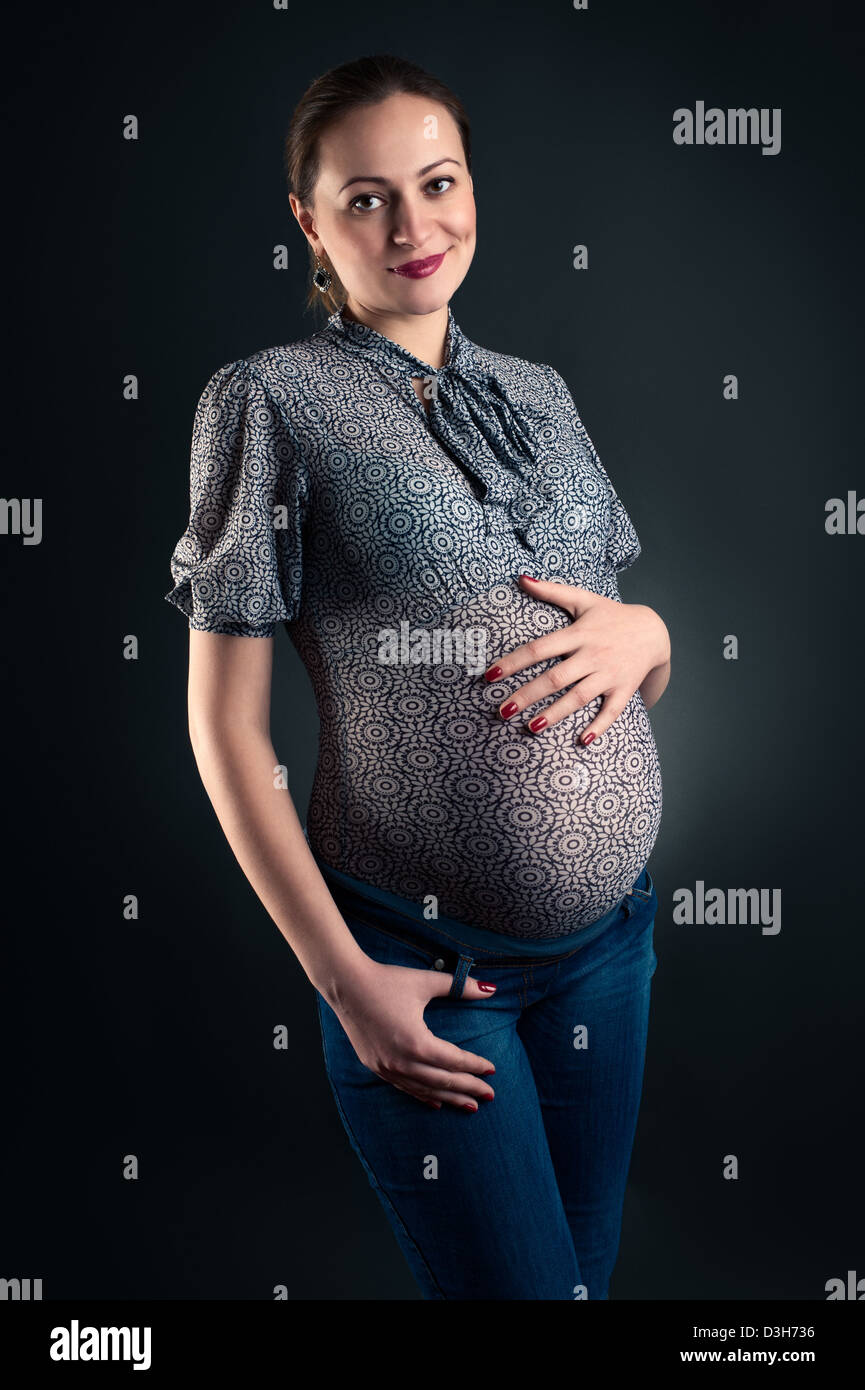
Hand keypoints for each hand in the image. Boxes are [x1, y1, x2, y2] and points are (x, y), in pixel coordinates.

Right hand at [331, 955, 497, 1112]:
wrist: (345, 984)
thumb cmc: (386, 980)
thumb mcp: (425, 982)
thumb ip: (460, 987)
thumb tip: (492, 988)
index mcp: (416, 1042)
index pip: (454, 1060)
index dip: (475, 1066)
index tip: (492, 1071)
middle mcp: (402, 1061)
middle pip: (443, 1081)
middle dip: (468, 1089)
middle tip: (489, 1096)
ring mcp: (387, 1067)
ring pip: (425, 1090)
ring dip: (449, 1098)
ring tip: (469, 1105)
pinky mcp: (375, 1067)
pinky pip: (405, 1088)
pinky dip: (423, 1096)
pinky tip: (436, 1103)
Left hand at [484, 575, 670, 742]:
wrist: (653, 631)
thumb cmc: (611, 616)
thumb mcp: (583, 599)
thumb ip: (551, 591)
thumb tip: (520, 578)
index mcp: (578, 634)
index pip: (539, 649)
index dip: (513, 662)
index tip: (490, 676)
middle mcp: (593, 655)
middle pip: (555, 679)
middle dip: (527, 696)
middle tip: (501, 712)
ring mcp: (610, 674)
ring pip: (579, 698)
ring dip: (555, 714)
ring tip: (531, 729)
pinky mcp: (624, 689)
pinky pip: (611, 711)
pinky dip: (598, 727)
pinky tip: (581, 742)